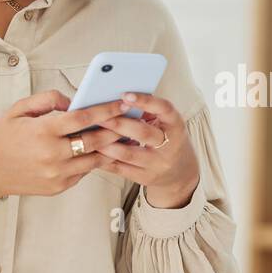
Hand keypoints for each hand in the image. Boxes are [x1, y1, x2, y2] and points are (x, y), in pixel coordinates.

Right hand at [0, 89, 126, 215]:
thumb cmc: (3, 137)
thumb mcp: (19, 109)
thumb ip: (48, 99)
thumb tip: (74, 101)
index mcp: (43, 131)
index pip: (83, 118)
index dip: (106, 110)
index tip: (122, 103)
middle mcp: (53, 155)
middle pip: (95, 140)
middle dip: (116, 128)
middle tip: (130, 119)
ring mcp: (57, 174)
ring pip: (95, 159)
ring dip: (110, 147)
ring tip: (122, 135)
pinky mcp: (59, 187)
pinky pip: (84, 171)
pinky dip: (93, 160)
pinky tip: (102, 150)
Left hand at [93, 92, 199, 207]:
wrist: (181, 171)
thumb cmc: (168, 139)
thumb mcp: (166, 123)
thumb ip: (147, 111)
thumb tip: (118, 99)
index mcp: (176, 125)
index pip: (164, 109)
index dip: (145, 101)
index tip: (125, 95)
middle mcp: (170, 145)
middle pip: (143, 133)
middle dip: (118, 123)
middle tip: (98, 115)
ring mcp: (157, 164)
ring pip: (128, 153)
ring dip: (106, 143)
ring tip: (90, 134)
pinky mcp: (145, 177)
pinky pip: (121, 169)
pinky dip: (105, 159)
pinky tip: (93, 151)